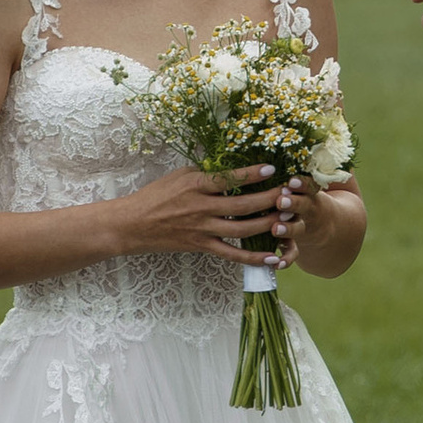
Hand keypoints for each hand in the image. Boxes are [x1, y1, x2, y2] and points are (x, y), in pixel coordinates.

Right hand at [109, 164, 300, 265]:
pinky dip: (253, 257)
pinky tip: (273, 256)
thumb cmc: (156, 195)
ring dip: (267, 225)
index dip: (252, 174)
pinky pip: (232, 254)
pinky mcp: (202, 246)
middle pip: (243, 205)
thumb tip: (232, 165)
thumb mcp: (179, 175)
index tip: (272, 169)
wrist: (133, 225)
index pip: (229, 178)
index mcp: (196, 185)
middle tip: (289, 194)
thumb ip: (206, 172)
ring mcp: (202, 229)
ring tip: (287, 219)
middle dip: (270, 200)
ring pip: (242, 230)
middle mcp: (202, 208)